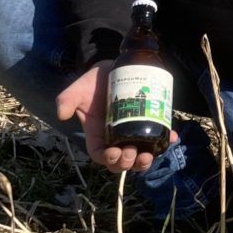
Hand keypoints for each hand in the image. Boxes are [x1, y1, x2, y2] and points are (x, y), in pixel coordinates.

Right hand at [56, 60, 177, 173]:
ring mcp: (132, 133)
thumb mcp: (78, 89)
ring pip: (139, 155)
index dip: (108, 160)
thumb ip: (67, 99)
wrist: (111, 69)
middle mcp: (115, 139)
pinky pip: (157, 138)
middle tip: (134, 153)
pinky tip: (171, 137)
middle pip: (122, 161)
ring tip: (150, 154)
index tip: (115, 153)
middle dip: (128, 163)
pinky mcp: (147, 124)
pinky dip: (165, 141)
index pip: (101, 155)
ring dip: (145, 160)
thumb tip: (62, 113)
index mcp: (97, 136)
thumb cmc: (92, 82)